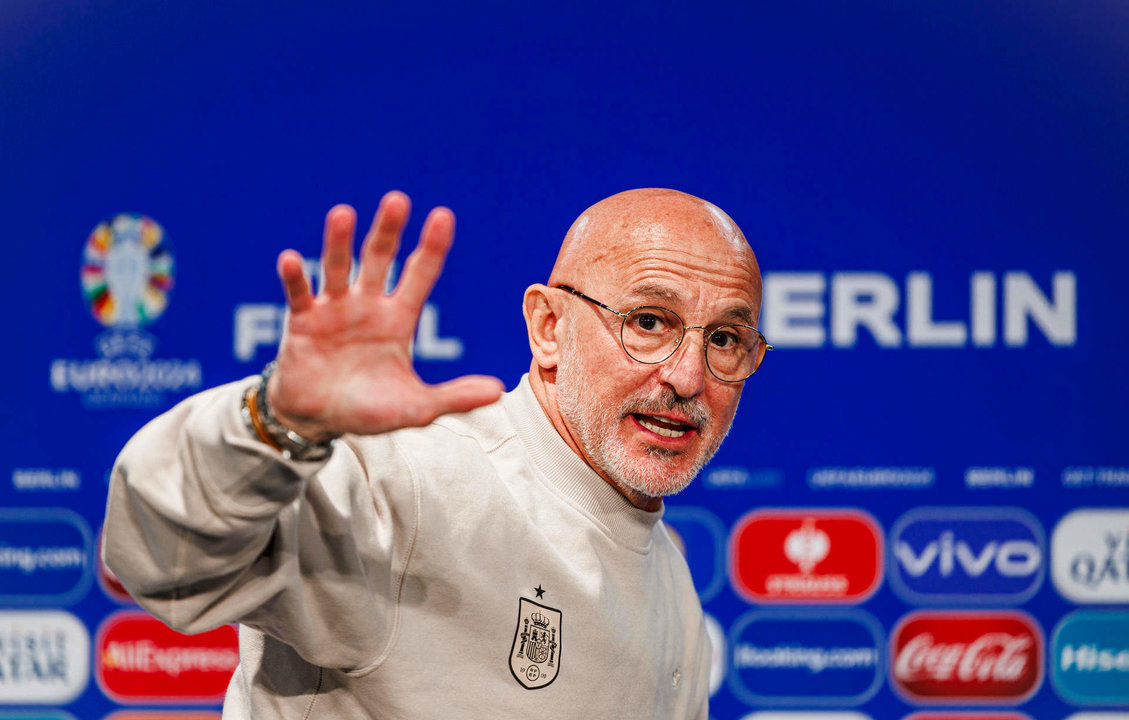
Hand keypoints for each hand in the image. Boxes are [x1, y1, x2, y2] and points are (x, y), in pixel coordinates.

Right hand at [267, 191, 504, 440]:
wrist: (318, 421)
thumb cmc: (369, 410)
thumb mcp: (416, 408)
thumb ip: (454, 397)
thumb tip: (499, 390)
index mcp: (398, 319)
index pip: (419, 274)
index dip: (431, 248)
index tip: (443, 216)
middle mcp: (367, 306)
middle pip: (379, 259)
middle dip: (387, 231)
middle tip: (397, 200)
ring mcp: (334, 310)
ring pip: (338, 268)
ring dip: (339, 242)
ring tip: (343, 214)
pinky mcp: (303, 323)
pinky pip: (300, 296)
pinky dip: (295, 278)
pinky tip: (292, 260)